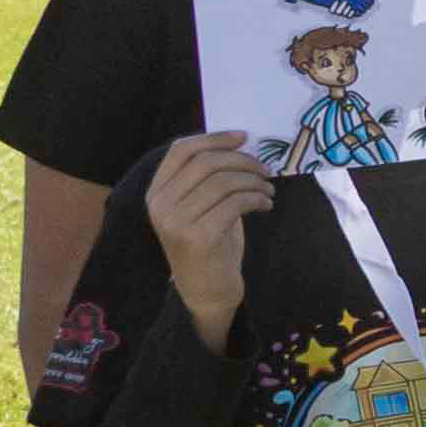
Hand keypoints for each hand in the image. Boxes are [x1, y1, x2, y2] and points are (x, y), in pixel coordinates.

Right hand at [150, 131, 275, 347]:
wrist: (205, 289)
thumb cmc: (210, 243)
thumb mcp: (202, 206)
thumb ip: (208, 179)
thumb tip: (238, 144)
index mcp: (156, 191)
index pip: (181, 150)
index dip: (215, 138)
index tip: (244, 137)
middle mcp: (160, 204)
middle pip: (206, 162)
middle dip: (243, 161)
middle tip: (266, 170)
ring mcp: (175, 221)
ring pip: (224, 182)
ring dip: (255, 182)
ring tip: (269, 191)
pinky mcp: (197, 237)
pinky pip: (235, 203)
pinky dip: (258, 199)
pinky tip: (266, 206)